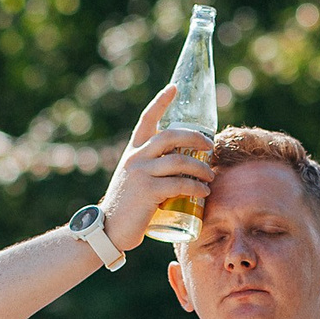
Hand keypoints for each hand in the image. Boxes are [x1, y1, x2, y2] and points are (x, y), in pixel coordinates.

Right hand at [99, 85, 212, 250]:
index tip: (174, 88)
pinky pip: (178, 184)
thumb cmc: (128, 208)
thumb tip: (182, 167)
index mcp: (132, 152)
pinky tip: (203, 191)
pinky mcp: (147, 192)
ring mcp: (140, 173)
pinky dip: (195, 187)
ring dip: (201, 167)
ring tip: (211, 175)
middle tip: (210, 146)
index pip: (146, 119)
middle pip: (170, 136)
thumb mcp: (135, 180)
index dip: (160, 101)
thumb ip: (152, 170)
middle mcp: (135, 158)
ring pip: (179, 161)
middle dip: (195, 137)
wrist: (108, 231)